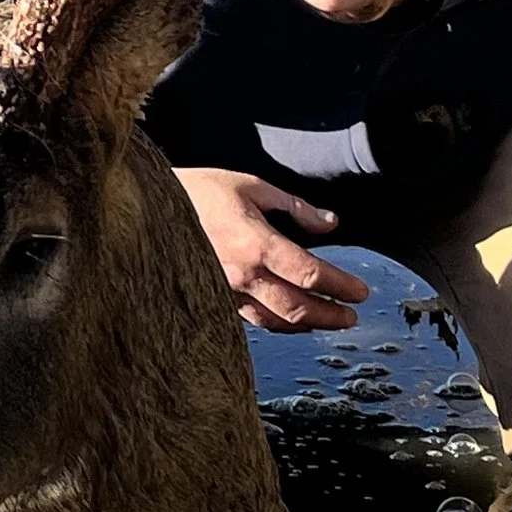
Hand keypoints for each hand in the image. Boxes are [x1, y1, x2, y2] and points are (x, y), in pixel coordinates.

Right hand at [175, 167, 370, 332]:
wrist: (150, 206)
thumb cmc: (199, 191)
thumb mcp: (251, 186)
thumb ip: (294, 207)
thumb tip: (328, 222)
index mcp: (256, 243)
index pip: (311, 274)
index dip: (341, 286)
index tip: (361, 291)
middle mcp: (243, 273)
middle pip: (298, 307)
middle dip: (331, 315)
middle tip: (351, 315)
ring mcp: (226, 290)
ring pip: (276, 321)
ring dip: (307, 325)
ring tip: (327, 322)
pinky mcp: (214, 297)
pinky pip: (253, 319)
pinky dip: (278, 323)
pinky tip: (291, 320)